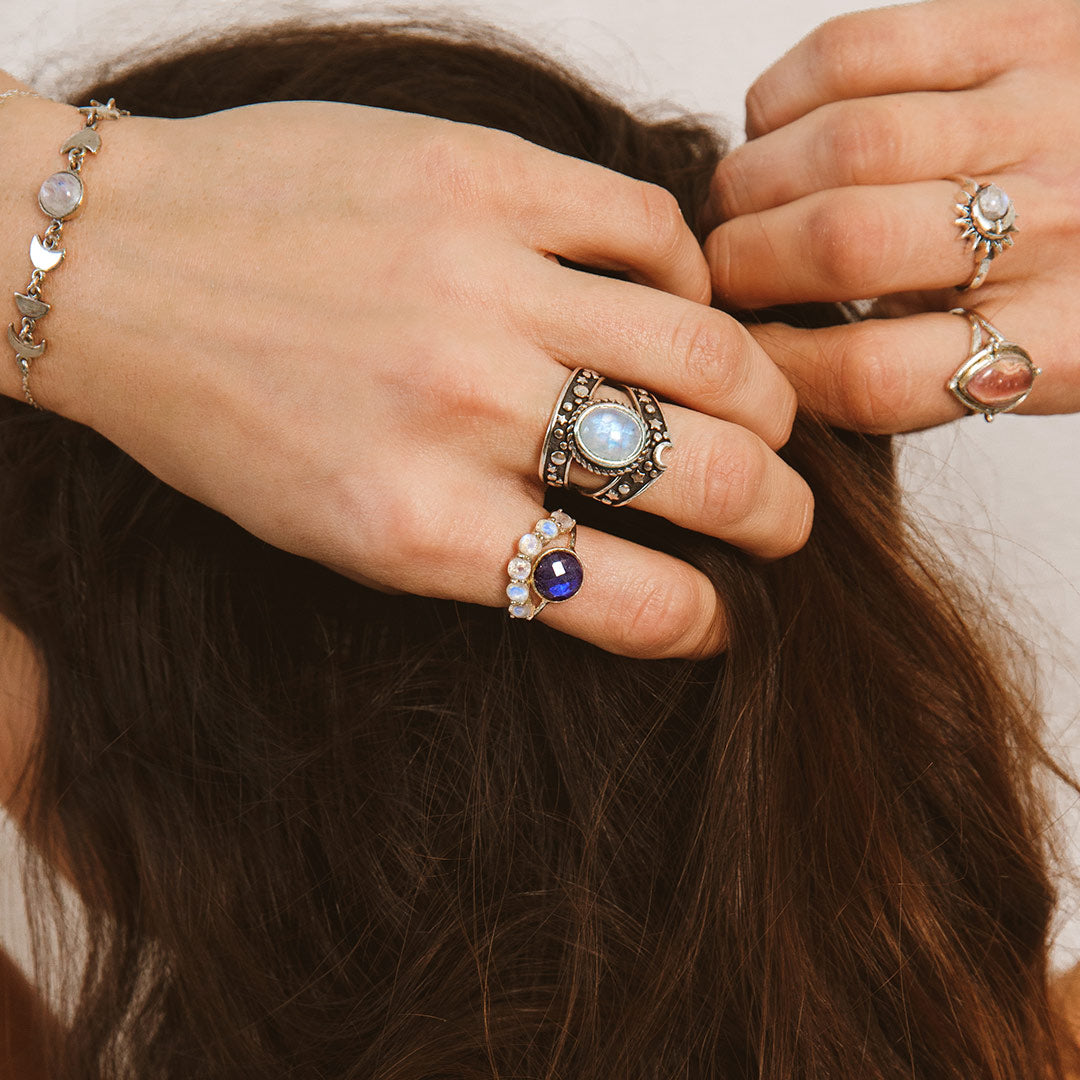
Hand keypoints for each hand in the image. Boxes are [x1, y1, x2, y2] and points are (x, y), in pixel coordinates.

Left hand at [1, 97, 811, 657]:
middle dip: (779, 513)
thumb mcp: (339, 535)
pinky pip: (648, 227)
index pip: (631, 601)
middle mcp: (462, 409)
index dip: (708, 621)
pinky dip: (688, 273)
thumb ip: (481, 551)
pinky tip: (677, 298)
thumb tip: (613, 556)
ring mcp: (477, 282)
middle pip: (703, 474)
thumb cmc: (219, 416)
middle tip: (786, 516)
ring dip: (765, 396)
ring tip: (763, 413)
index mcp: (417, 526)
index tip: (725, 614)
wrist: (117, 265)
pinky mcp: (480, 175)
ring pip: (706, 347)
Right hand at [706, 0, 1079, 431]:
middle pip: (844, 245)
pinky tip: (776, 129)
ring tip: (737, 206)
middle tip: (722, 272)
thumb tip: (765, 351)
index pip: (872, 374)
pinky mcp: (1020, 26)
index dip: (776, 366)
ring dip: (749, 182)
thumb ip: (910, 369)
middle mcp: (1057, 225)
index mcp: (1060, 338)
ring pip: (842, 145)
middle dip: (742, 263)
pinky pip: (860, 49)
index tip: (746, 352)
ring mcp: (1042, 111)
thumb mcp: (1017, 362)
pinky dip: (784, 96)